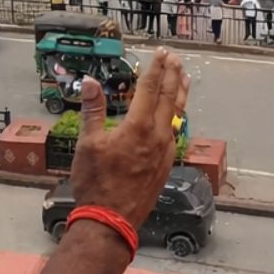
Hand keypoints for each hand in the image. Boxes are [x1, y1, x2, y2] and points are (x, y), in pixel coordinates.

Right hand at [67, 48, 188, 227]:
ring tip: (185, 79)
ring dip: (180, 94)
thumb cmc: (97, 183)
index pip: (150, 88)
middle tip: (176, 59)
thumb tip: (90, 82)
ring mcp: (165, 151)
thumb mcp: (88, 144)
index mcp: (138, 126)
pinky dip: (178, 116)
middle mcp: (157, 136)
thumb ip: (92, 110)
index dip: (156, 68)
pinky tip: (176, 115)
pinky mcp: (166, 165)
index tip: (161, 53)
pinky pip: (176, 132)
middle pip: (169, 98)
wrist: (111, 220)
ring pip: (177, 115)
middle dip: (173, 76)